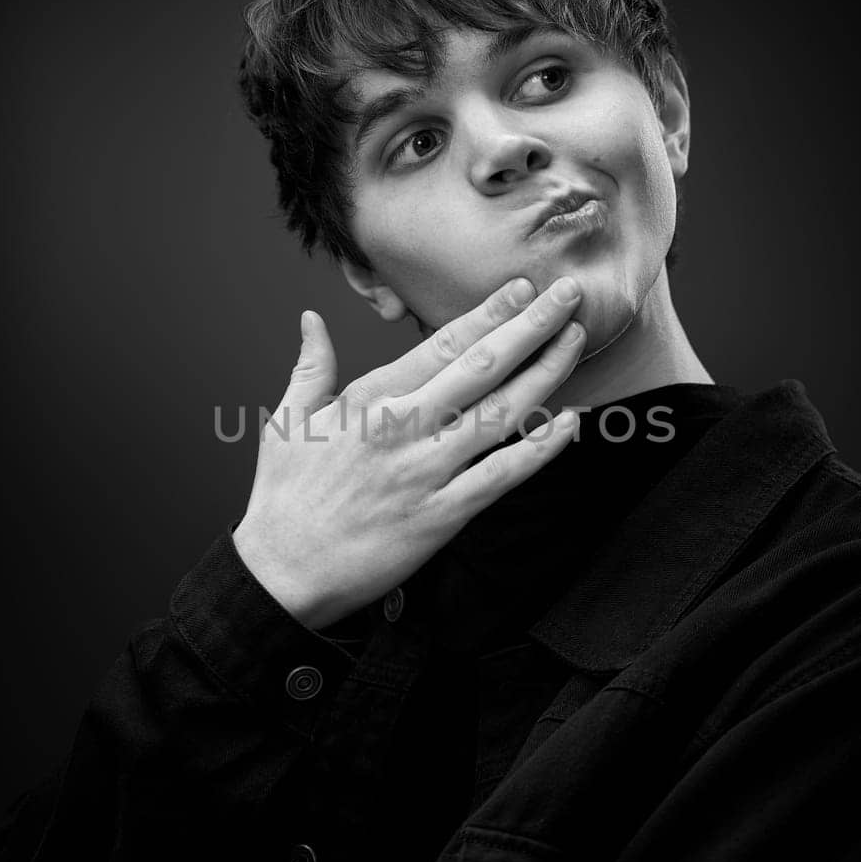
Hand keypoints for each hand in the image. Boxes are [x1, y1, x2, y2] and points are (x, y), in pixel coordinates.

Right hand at [232, 276, 585, 630]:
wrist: (284, 572)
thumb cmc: (285, 497)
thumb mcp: (286, 420)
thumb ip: (310, 366)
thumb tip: (312, 319)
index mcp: (370, 398)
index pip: (442, 344)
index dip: (489, 313)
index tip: (523, 289)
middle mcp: (404, 427)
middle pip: (482, 366)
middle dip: (532, 326)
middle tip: (570, 296)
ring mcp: (426, 471)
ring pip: (501, 413)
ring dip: (545, 374)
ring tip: (576, 342)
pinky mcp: (442, 516)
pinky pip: (502, 475)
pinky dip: (539, 448)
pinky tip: (570, 424)